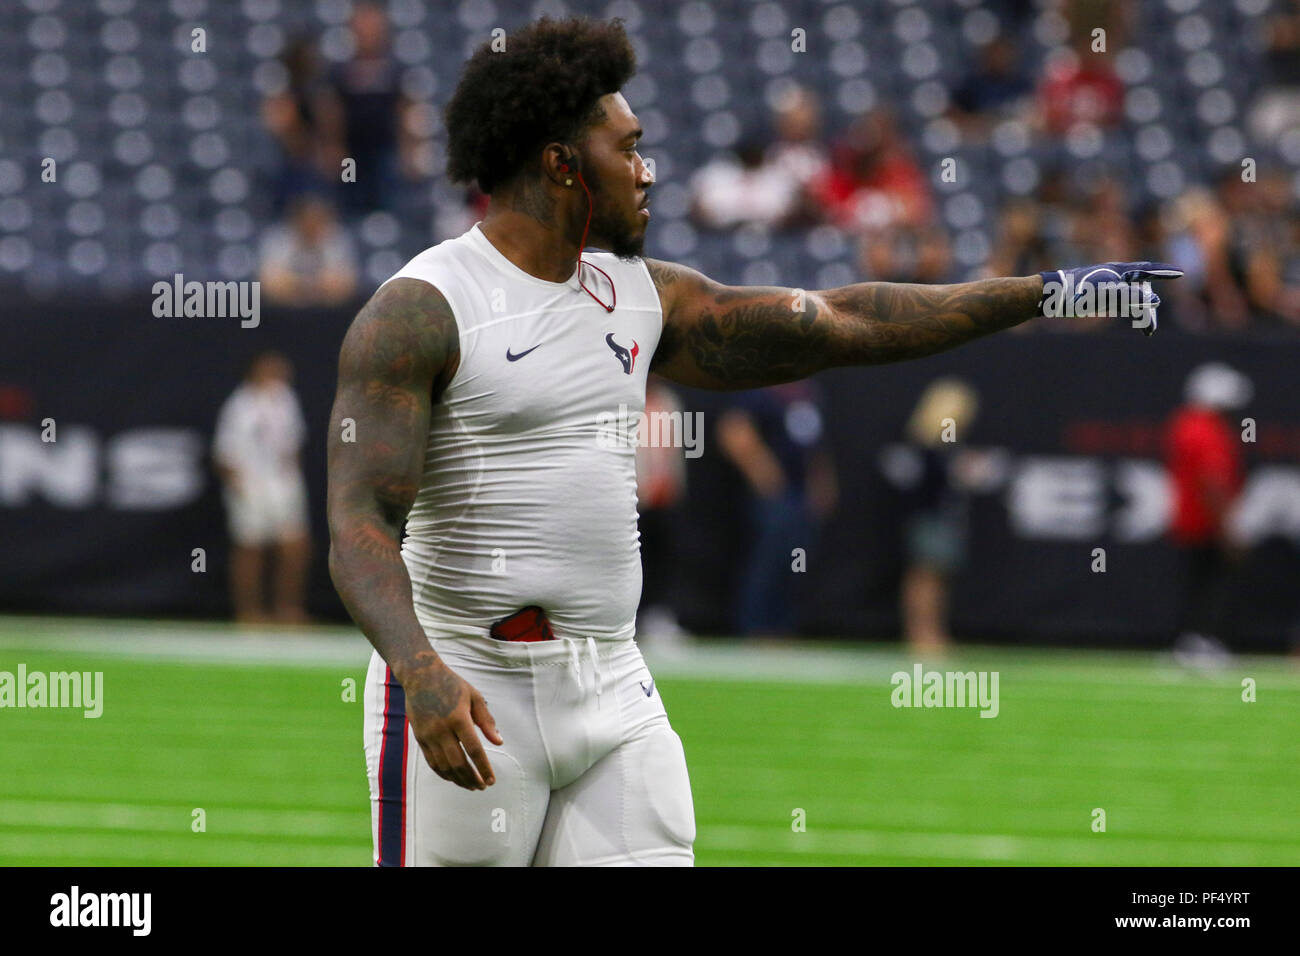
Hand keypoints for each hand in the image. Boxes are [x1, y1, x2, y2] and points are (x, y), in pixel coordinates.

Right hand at [400, 659, 502, 790]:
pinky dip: (444, 774)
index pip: (473, 749)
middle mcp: (442, 729)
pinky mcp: (420, 738)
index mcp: (458, 718)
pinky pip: (432, 762)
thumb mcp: (474, 697)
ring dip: (458, 780)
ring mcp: (428, 735)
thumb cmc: (452, 685)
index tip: (492, 780)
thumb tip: (499, 742)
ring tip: (471, 786)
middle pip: (458, 763)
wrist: (420, 676)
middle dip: (472, 778)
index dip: (483, 767)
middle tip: (483, 786)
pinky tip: (454, 778)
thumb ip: (487, 721)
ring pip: (444, 766)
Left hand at [1038, 262, 1183, 334]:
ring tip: (1148, 332)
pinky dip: (1132, 315)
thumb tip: (1154, 300)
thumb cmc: (1078, 290)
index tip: (1180, 273)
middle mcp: (1116, 278)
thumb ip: (1131, 296)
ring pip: (1133, 301)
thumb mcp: (1107, 293)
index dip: (1163, 272)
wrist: (1053, 295)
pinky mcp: (1101, 299)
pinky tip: (1139, 326)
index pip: (1146, 270)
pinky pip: (1123, 306)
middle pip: (1141, 291)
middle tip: (1151, 327)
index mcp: (1119, 271)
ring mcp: (1109, 289)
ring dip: (1142, 315)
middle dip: (1149, 308)